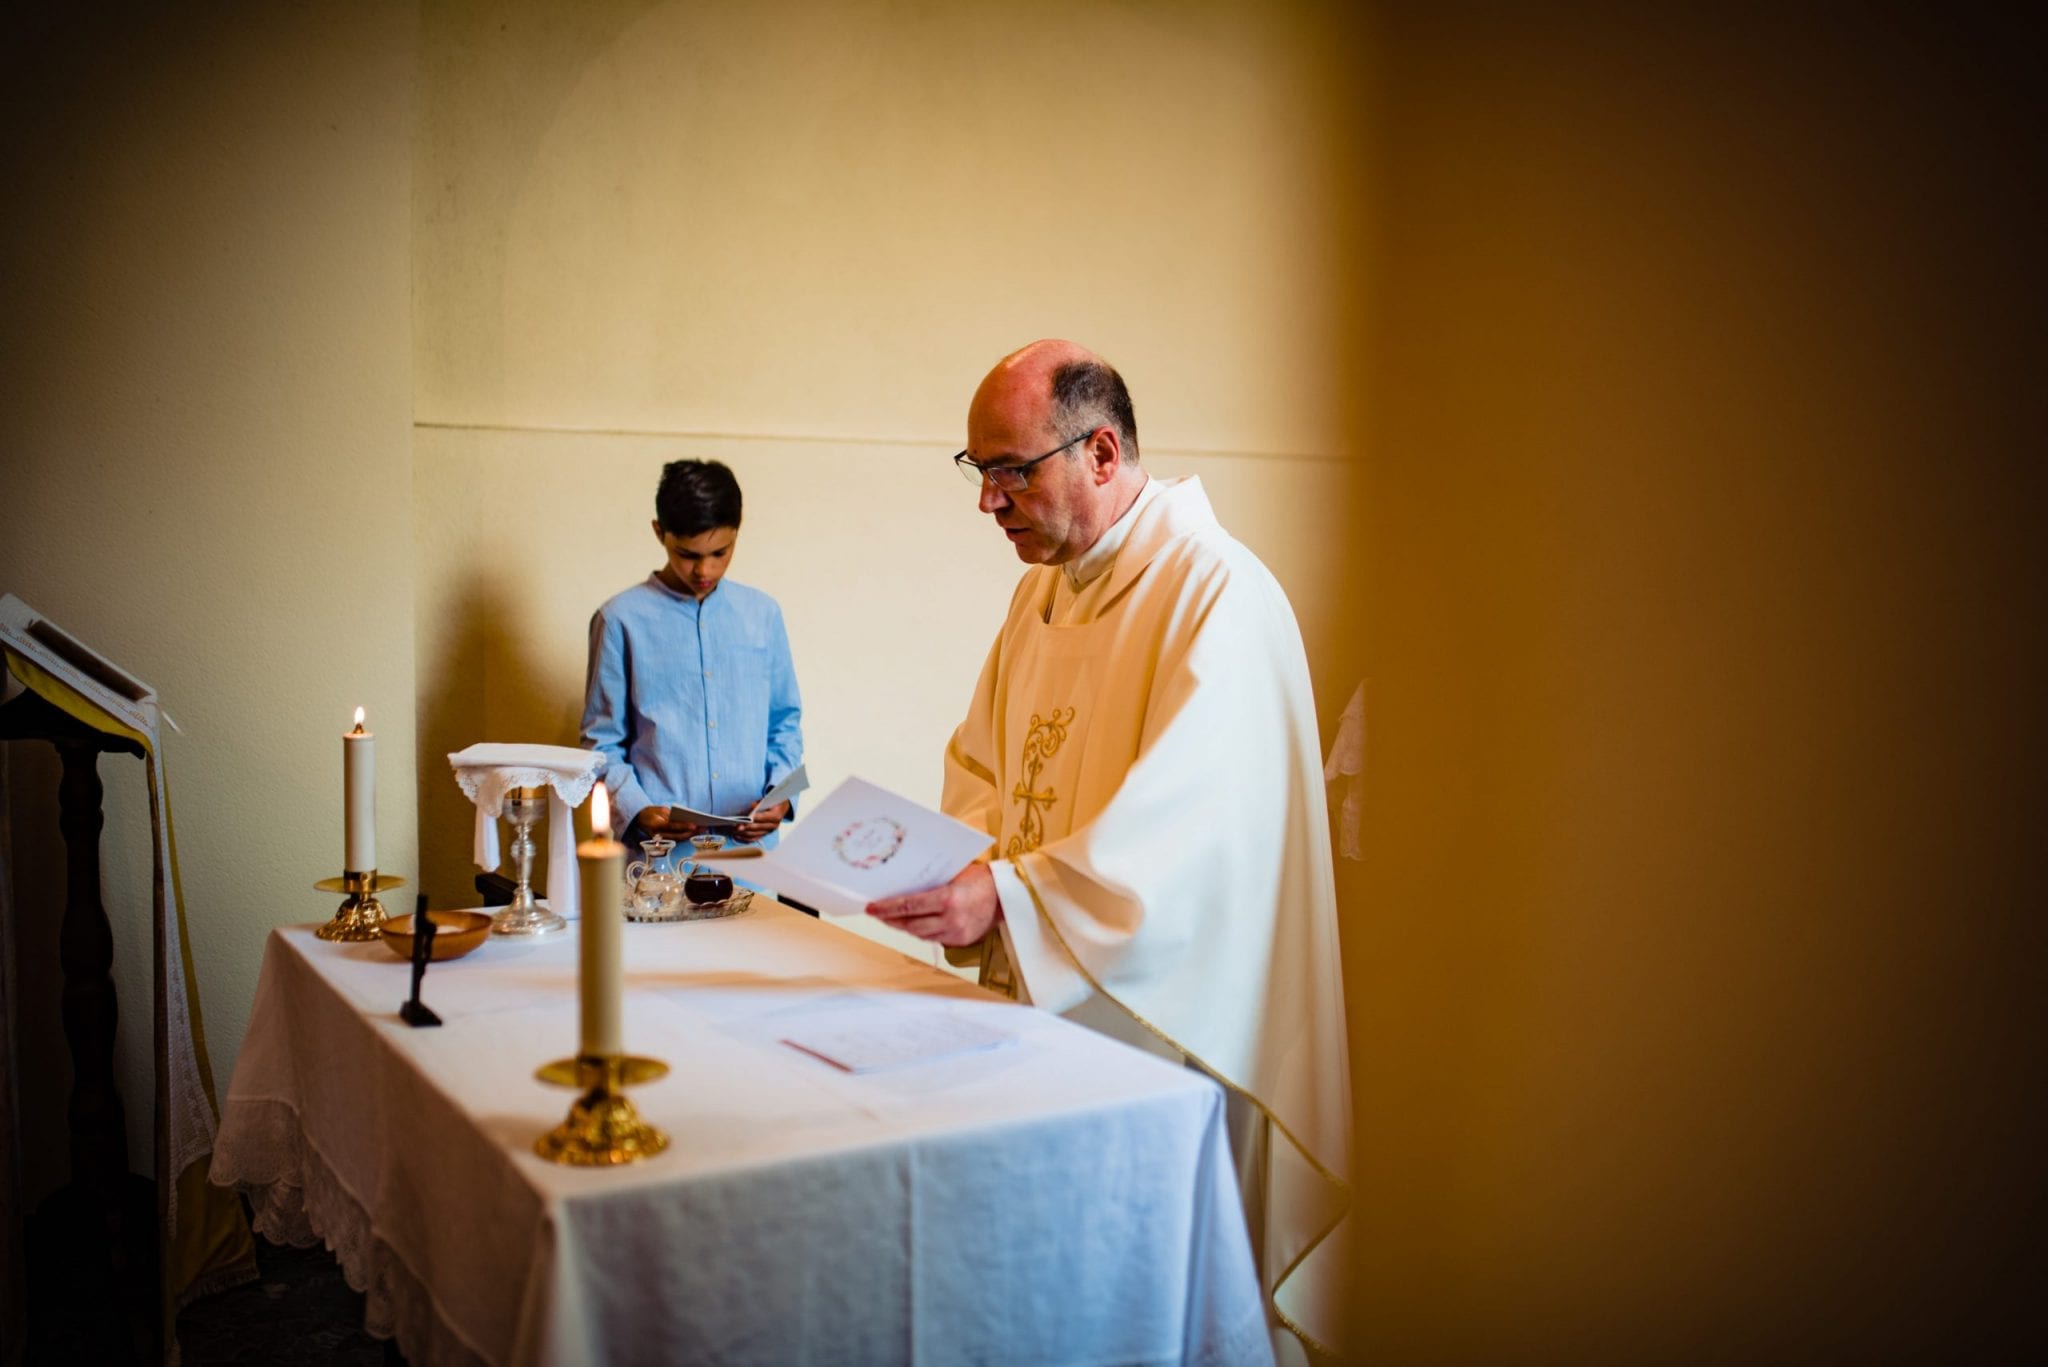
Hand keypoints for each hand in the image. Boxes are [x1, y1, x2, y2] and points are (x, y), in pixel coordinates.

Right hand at [638, 806, 702, 839]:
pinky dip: (688, 836)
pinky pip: (678, 839)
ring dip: (692, 835)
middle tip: (703, 827)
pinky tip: (697, 832)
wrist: (640, 820)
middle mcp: (658, 835)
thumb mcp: (659, 810)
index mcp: (655, 825)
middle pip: (677, 835)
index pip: (671, 826)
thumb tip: (684, 818)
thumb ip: (670, 814)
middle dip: (691, 832)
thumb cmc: (651, 813)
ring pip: (679, 839)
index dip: (683, 826)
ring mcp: (661, 840)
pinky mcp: (665, 841)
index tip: (694, 825)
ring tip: (703, 829)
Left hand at [733, 800, 788, 842]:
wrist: (781, 808)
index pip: (763, 817)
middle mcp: (774, 825)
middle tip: (735, 826)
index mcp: (776, 815)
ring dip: (743, 833)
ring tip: (733, 830)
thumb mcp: (768, 799)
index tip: (744, 819)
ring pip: (754, 834)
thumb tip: (752, 805)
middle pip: (757, 827)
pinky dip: (745, 838)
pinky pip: (754, 838)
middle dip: (746, 827)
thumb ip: (760, 803)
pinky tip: (737, 835)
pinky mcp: (765, 834)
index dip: (754, 818)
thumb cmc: (773, 802)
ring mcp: (769, 831)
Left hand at [866, 862, 998, 946]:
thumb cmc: (983, 879)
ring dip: (905, 927)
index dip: (887, 908)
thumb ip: (932, 882)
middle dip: (891, 920)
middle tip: (877, 914)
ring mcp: (957, 933)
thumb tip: (904, 885)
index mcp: (949, 899)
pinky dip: (922, 931)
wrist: (1008, 895)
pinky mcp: (961, 941)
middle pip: (911, 924)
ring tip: (892, 919)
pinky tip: (914, 924)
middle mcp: (952, 919)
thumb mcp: (955, 874)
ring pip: (920, 934)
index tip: (871, 908)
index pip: (909, 906)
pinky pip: (934, 938)